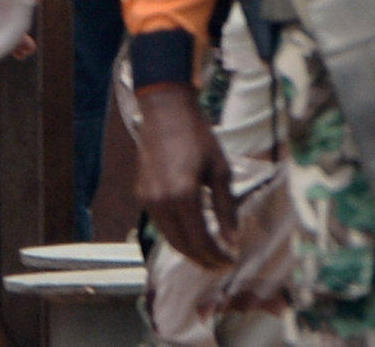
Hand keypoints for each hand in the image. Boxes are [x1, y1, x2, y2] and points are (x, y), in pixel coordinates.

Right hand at [134, 81, 239, 266]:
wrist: (165, 111)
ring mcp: (147, 199)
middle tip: (221, 264)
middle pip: (183, 245)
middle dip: (203, 259)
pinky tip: (192, 234)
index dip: (216, 255)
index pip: (201, 240)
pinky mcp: (141, 194)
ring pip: (169, 238)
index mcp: (183, 195)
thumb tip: (232, 241)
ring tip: (208, 254)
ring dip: (189, 250)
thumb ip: (225, 209)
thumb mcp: (220, 171)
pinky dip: (177, 235)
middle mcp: (161, 202)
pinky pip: (161, 224)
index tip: (231, 261)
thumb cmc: (198, 136)